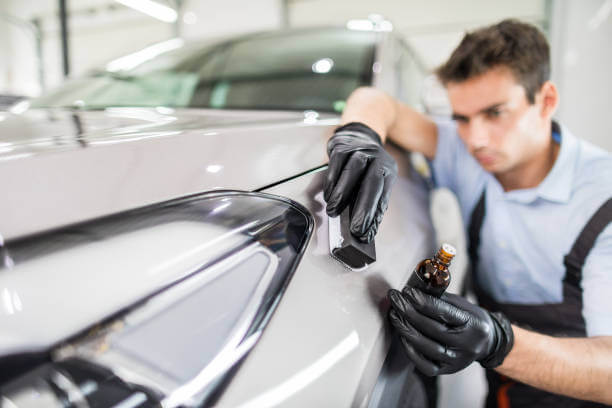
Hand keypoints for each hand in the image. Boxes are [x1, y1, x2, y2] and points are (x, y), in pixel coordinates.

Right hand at [324, 122, 396, 242]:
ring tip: (333, 211)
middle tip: (354, 228)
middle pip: (371, 183)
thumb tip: (368, 229)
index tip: (365, 233)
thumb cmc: (365, 165)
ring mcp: (360, 150)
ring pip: (352, 172)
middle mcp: (377, 158)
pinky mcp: (342, 146)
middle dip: (363, 208)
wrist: (358, 134)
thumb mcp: (374, 180)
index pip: (382, 196)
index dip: (374, 216)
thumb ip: (372, 202)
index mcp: (387, 170)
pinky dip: (331, 181)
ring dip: (341, 194)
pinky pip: (336, 164)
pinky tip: (327, 194)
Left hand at [388, 287, 513, 375]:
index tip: (407, 292)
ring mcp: (457, 360)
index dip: (423, 301)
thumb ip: (440, 298)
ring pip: (427, 347)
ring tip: (395, 315)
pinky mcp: (448, 370)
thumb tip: (415, 290)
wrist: (487, 343)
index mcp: (473, 324)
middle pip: (432, 328)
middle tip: (396, 300)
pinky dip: (411, 351)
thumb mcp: (462, 305)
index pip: (444, 312)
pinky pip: (425, 365)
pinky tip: (402, 336)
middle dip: (409, 312)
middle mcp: (467, 344)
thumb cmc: (470, 320)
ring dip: (406, 329)